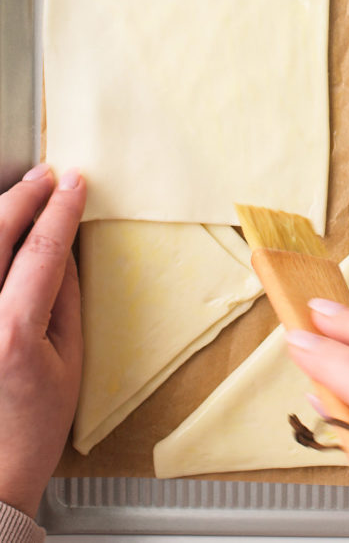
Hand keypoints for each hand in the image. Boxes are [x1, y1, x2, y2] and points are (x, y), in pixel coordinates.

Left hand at [0, 165, 85, 517]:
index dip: (62, 208)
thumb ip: (64, 297)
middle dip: (23, 195)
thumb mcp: (69, 361)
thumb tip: (62, 246)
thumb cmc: (28, 432)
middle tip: (46, 178)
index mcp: (10, 331)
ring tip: (20, 193)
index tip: (76, 184)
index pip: (41, 247)